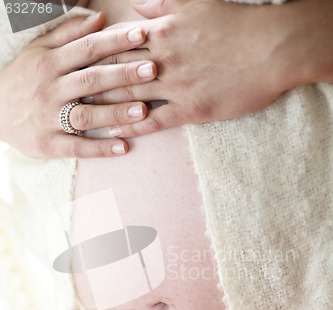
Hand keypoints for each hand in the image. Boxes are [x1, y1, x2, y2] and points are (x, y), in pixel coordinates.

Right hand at [0, 13, 156, 157]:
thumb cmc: (25, 78)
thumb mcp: (39, 50)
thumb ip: (68, 34)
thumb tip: (100, 18)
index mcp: (50, 62)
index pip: (87, 49)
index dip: (115, 41)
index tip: (142, 35)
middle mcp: (51, 89)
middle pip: (91, 80)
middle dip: (124, 75)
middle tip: (153, 70)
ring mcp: (49, 118)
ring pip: (87, 115)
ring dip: (116, 113)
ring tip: (144, 110)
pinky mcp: (50, 144)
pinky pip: (77, 147)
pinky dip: (100, 149)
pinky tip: (123, 147)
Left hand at [88, 0, 332, 137]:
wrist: (272, 48)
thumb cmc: (236, 25)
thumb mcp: (197, 4)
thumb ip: (162, 4)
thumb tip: (136, 6)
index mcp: (163, 32)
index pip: (117, 45)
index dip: (92, 55)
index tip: (72, 63)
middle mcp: (164, 59)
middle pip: (116, 72)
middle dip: (88, 84)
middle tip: (63, 94)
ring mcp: (176, 85)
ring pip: (130, 98)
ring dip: (103, 107)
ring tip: (77, 116)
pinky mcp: (191, 109)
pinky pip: (155, 121)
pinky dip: (132, 127)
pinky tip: (113, 133)